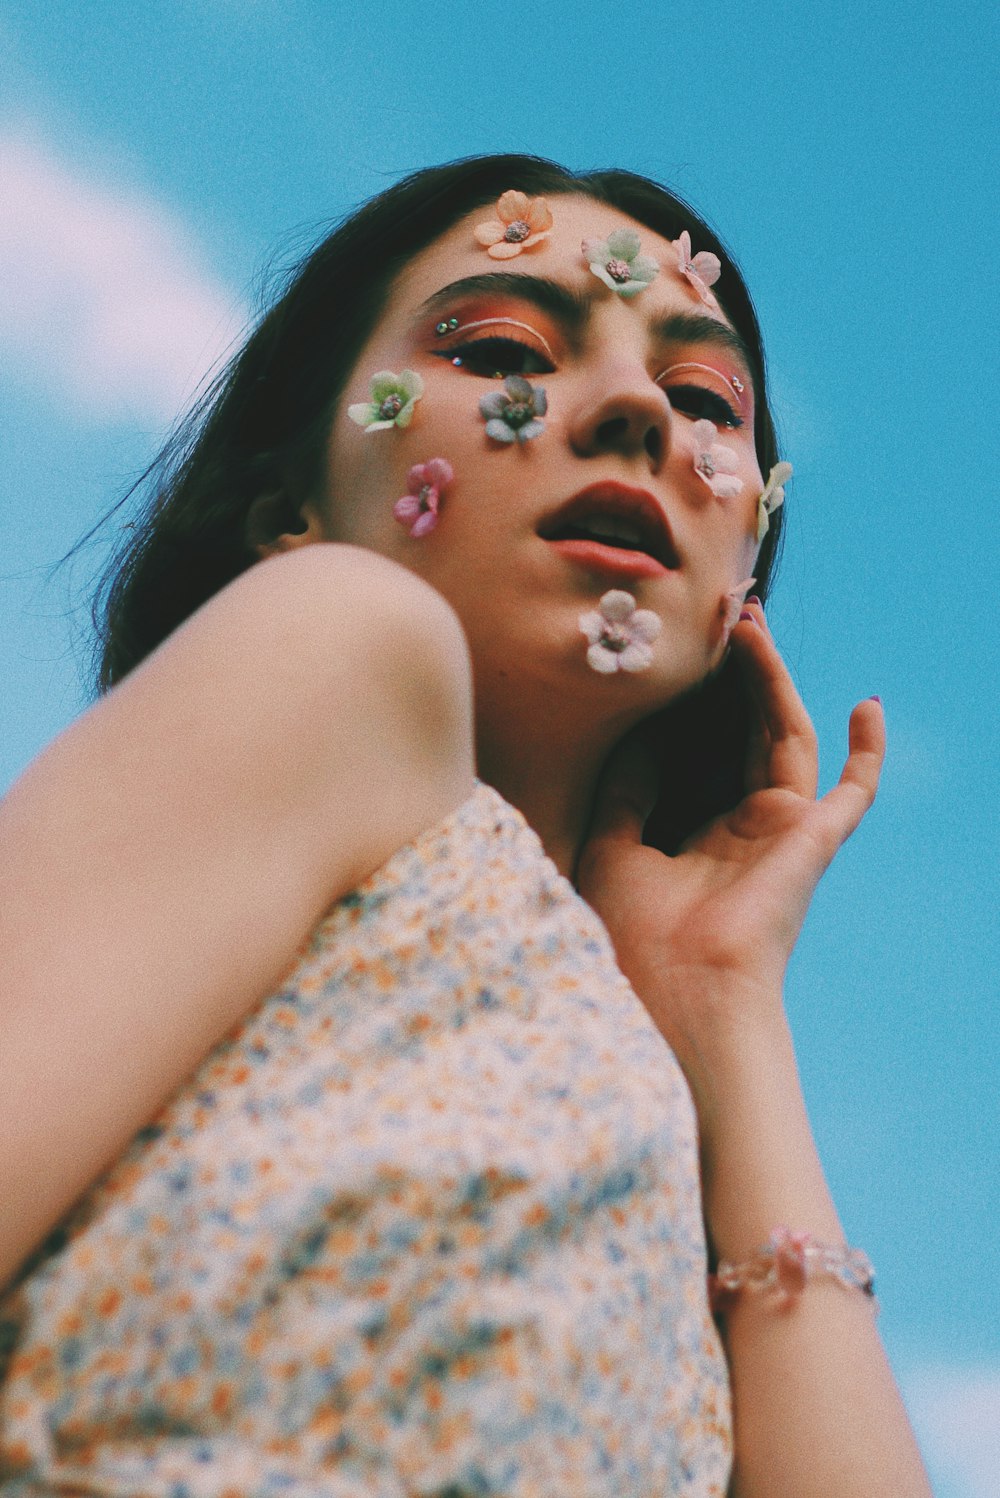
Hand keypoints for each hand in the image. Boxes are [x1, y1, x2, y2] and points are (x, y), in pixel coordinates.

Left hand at [575, 598, 884, 1122]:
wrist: (680, 989)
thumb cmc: (638, 936)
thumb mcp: (611, 848)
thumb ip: (625, 791)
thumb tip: (641, 738)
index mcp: (702, 831)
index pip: (707, 747)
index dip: (699, 698)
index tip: (682, 648)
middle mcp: (747, 826)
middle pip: (747, 728)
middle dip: (736, 672)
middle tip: (721, 615)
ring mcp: (784, 830)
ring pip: (785, 734)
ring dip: (771, 679)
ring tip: (749, 624)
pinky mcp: (814, 837)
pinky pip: (854, 790)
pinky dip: (867, 751)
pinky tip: (867, 704)